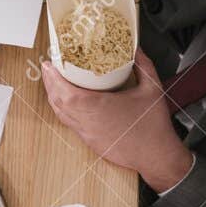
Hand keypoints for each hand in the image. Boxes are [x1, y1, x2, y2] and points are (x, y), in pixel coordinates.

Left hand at [42, 53, 192, 192]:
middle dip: (50, 84)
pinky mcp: (91, 142)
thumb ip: (143, 65)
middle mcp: (89, 122)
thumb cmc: (153, 126)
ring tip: (54, 83)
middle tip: (49, 70)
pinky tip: (68, 103)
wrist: (156, 156)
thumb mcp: (152, 88)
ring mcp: (88, 134)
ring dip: (55, 98)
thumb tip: (136, 50)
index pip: (66, 92)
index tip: (49, 65)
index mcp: (99, 107)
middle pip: (58, 103)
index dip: (53, 79)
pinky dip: (65, 111)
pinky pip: (71, 124)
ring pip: (62, 115)